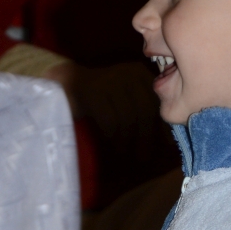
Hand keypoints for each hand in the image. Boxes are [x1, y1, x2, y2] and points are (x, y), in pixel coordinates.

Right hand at [46, 61, 162, 148]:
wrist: (63, 87)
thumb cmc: (100, 101)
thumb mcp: (126, 102)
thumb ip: (144, 113)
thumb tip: (167, 139)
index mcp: (140, 74)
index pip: (158, 102)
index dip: (163, 125)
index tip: (167, 145)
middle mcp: (128, 73)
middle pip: (145, 110)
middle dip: (146, 137)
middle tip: (143, 157)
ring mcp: (110, 80)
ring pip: (128, 117)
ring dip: (127, 140)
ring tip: (124, 152)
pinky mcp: (93, 91)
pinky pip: (110, 120)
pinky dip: (112, 136)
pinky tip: (111, 142)